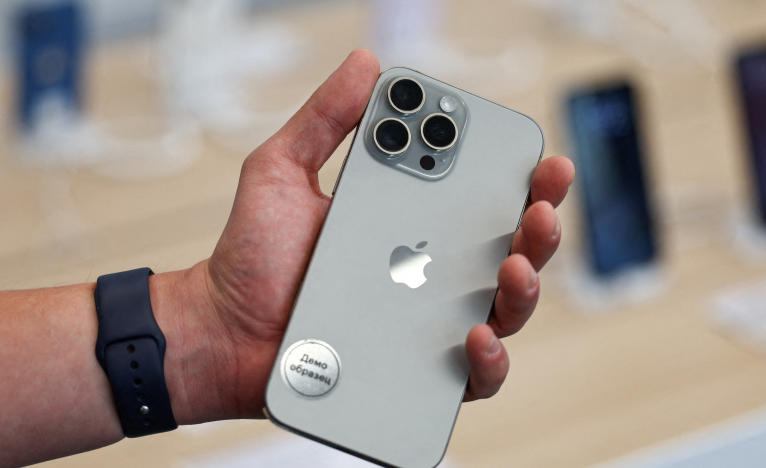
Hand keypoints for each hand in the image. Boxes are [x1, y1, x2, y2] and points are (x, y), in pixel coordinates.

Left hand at [195, 49, 573, 417]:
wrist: (221, 330)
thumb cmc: (254, 256)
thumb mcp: (283, 173)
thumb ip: (324, 120)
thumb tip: (365, 64)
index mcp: (411, 222)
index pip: (482, 197)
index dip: (521, 179)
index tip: (536, 159)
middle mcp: (432, 273)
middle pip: (512, 250)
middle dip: (541, 225)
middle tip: (540, 206)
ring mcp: (430, 324)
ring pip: (507, 311)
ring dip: (526, 286)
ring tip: (514, 266)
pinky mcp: (419, 373)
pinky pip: (472, 375)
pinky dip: (488, 360)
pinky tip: (476, 336)